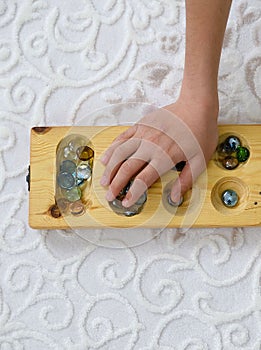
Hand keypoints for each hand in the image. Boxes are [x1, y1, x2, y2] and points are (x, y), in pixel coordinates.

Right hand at [100, 94, 218, 207]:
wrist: (197, 106)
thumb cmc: (200, 132)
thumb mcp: (200, 160)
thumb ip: (186, 180)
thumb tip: (175, 197)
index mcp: (165, 157)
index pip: (143, 180)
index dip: (133, 193)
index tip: (126, 202)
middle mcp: (150, 146)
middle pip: (127, 168)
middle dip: (116, 184)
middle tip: (110, 196)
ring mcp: (143, 134)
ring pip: (120, 153)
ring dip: (110, 168)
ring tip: (103, 181)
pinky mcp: (140, 124)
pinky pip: (122, 137)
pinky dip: (112, 148)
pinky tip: (106, 157)